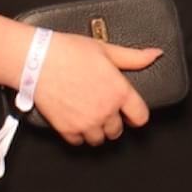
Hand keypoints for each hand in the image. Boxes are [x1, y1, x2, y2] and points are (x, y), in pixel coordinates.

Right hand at [30, 33, 161, 146]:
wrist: (36, 60)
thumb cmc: (68, 51)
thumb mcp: (105, 49)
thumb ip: (133, 57)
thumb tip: (155, 54)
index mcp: (119, 91)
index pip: (141, 117)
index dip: (136, 115)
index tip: (129, 113)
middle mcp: (106, 110)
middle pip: (118, 131)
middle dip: (113, 121)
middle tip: (101, 108)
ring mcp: (87, 122)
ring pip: (99, 139)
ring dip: (96, 130)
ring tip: (87, 115)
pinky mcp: (67, 129)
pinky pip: (79, 142)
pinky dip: (77, 134)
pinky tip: (74, 119)